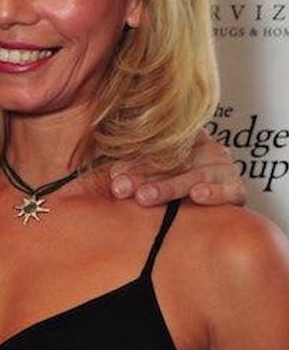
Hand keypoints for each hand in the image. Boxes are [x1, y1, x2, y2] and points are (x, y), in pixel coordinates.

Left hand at [110, 132, 245, 206]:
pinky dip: (213, 192)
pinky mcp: (236, 189)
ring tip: (145, 196)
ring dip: (168, 187)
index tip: (114, 175)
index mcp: (184, 141)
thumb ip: (137, 171)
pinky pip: (228, 190)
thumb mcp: (158, 174)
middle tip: (121, 187)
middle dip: (142, 175)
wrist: (219, 209)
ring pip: (193, 176)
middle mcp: (203, 150)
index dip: (134, 160)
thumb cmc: (181, 188)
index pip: (158, 147)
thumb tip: (113, 177)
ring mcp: (221, 168)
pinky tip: (198, 195)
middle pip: (171, 161)